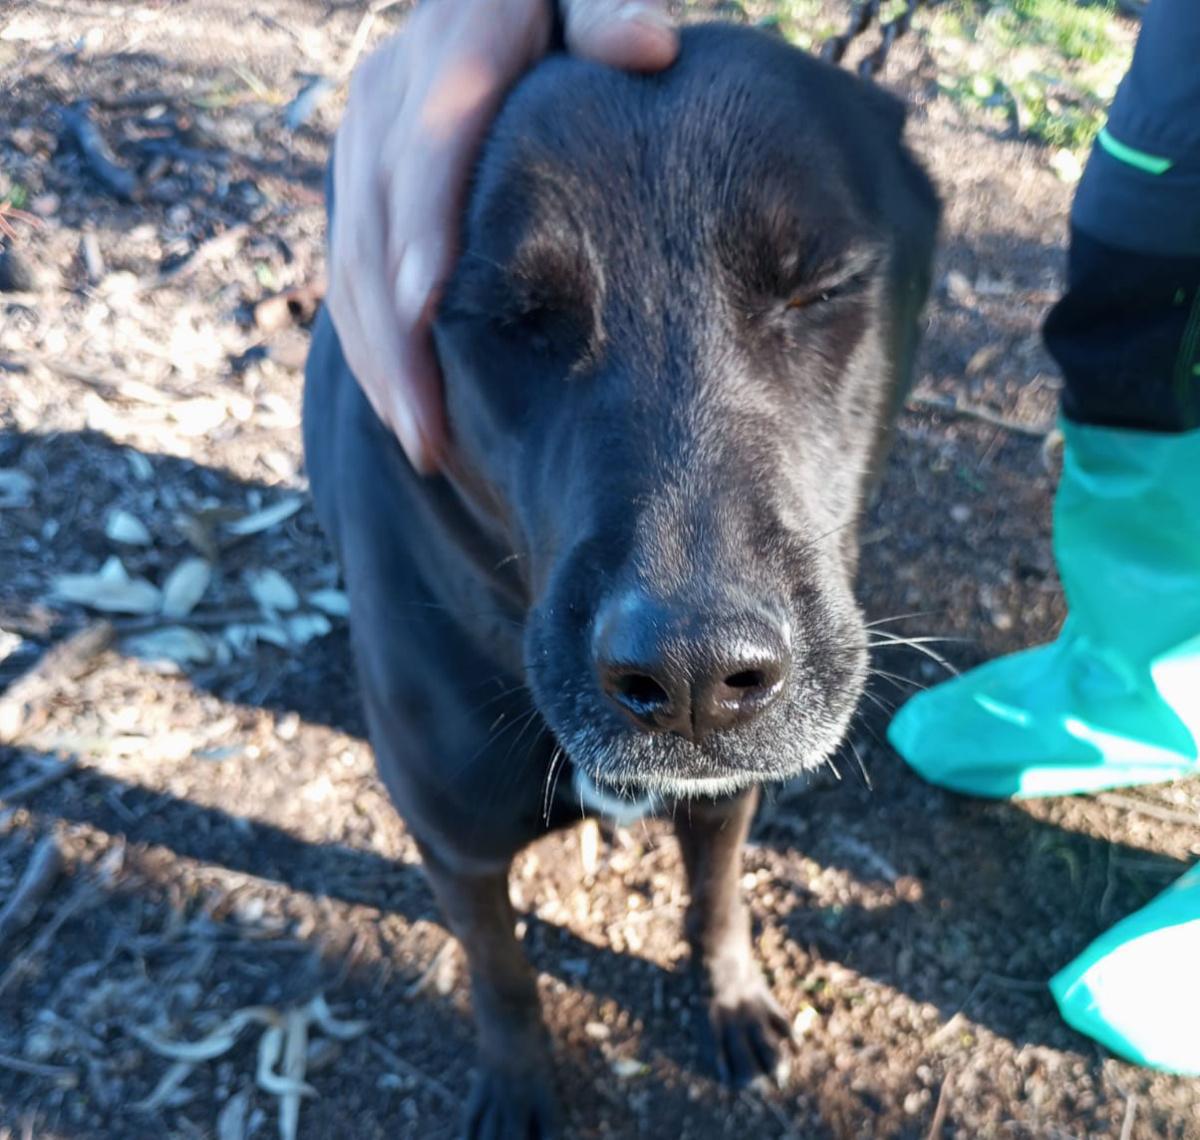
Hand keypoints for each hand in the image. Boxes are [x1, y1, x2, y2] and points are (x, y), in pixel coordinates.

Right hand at [327, 0, 677, 472]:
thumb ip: (608, 10)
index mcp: (450, 48)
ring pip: (350, 267)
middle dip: (395, 337)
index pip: (428, 146)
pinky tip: (401, 410)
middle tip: (428, 430)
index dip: (420, 227)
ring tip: (420, 445)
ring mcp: (363, 149)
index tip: (423, 307)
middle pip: (376, 230)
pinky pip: (346, 277)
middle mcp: (387, 101)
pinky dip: (369, 348)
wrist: (487, 2)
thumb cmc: (559, 14)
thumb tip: (652, 44)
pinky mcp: (357, 189)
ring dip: (379, 362)